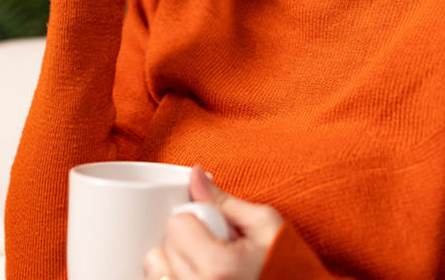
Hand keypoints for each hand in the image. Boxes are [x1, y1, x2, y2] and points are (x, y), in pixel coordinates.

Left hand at [143, 166, 283, 279]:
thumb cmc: (288, 266)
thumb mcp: (265, 225)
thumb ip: (224, 202)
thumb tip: (195, 174)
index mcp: (218, 267)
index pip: (177, 224)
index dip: (197, 219)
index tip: (218, 230)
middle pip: (164, 248)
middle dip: (187, 242)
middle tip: (219, 251)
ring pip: (156, 272)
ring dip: (176, 265)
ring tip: (206, 268)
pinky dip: (173, 276)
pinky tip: (198, 275)